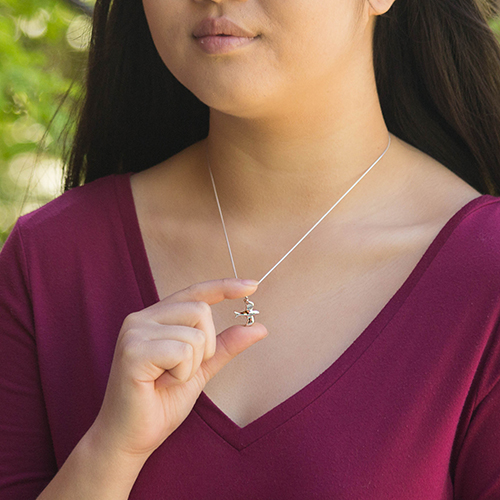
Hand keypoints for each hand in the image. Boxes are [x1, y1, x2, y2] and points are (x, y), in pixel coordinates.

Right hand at [88, 278, 266, 458]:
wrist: (131, 438)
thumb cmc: (161, 402)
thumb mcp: (201, 368)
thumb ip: (225, 345)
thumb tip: (260, 328)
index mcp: (156, 318)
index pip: (195, 293)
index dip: (224, 287)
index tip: (253, 286)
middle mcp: (142, 318)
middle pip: (201, 310)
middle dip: (206, 346)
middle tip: (184, 370)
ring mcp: (134, 332)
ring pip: (195, 335)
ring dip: (192, 366)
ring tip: (168, 379)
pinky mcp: (132, 351)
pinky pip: (182, 352)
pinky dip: (182, 374)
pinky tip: (160, 384)